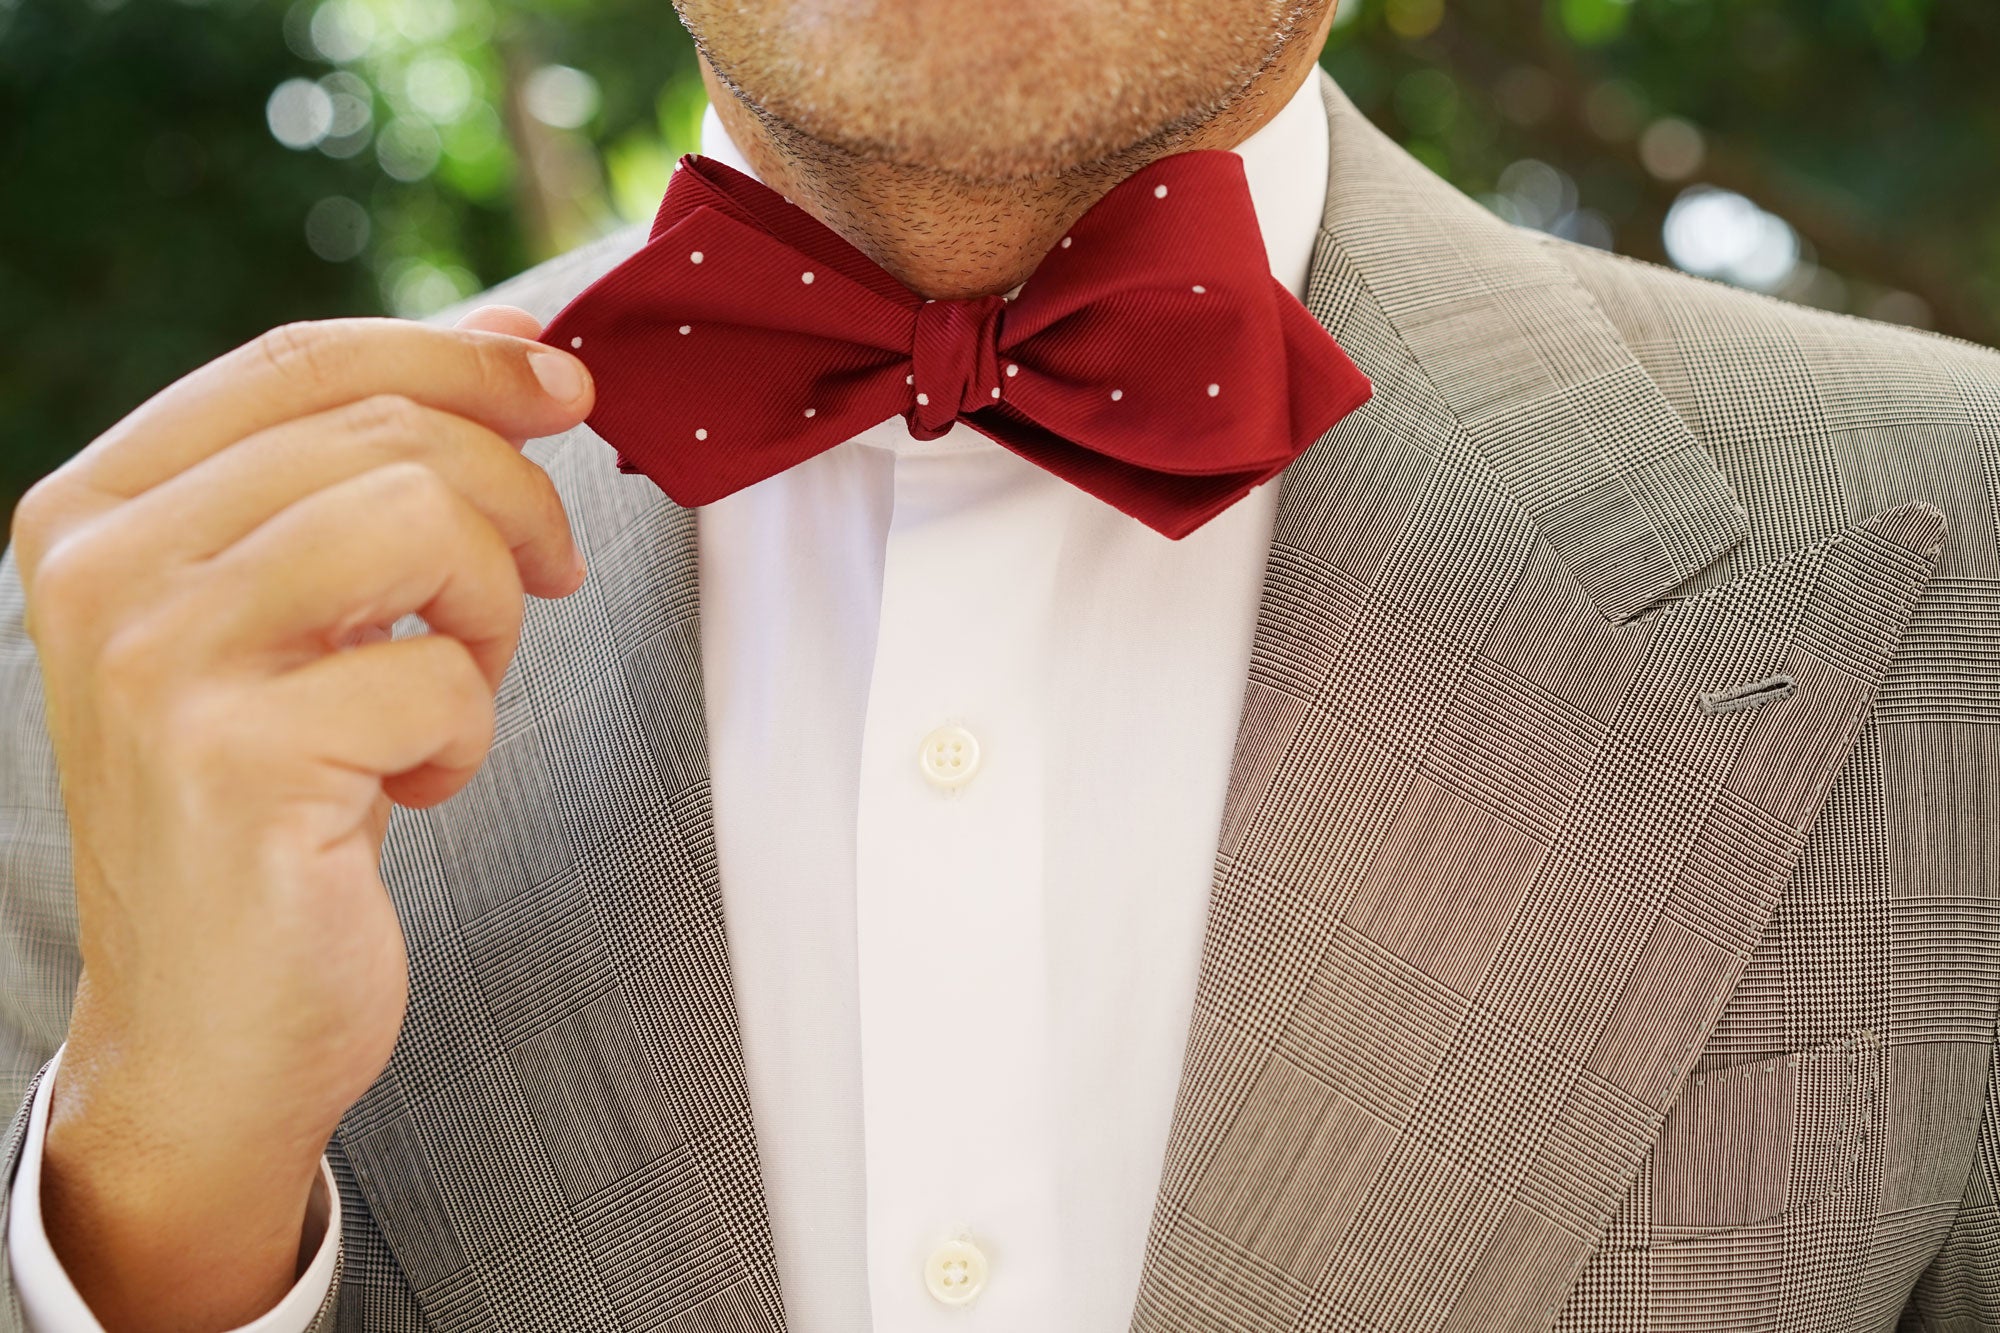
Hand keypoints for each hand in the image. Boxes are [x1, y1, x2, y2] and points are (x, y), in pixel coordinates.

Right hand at [9, 306, 592, 1330]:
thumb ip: (367, 473)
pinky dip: (467, 733)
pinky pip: (441, 676)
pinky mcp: (231, 761)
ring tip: (456, 688)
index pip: (301, 359)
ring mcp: (154, 662)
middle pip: (386, 432)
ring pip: (422, 521)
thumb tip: (518, 338)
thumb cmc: (275, 802)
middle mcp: (101, 568)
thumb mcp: (299, 612)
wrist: (207, 1025)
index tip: (565, 387)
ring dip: (492, 612)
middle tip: (544, 582)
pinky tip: (411, 786)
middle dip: (515, 501)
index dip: (460, 354)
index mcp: (98, 506)